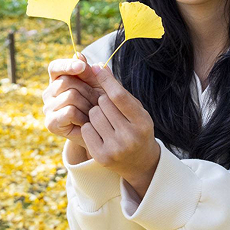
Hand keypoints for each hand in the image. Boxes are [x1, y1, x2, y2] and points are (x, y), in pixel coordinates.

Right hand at [43, 53, 104, 149]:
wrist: (100, 133)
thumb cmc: (99, 105)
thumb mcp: (98, 85)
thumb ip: (90, 70)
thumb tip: (79, 54)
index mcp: (57, 80)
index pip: (55, 67)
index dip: (67, 65)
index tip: (82, 66)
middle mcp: (49, 93)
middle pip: (66, 81)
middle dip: (87, 90)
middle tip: (97, 101)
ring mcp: (48, 108)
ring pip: (70, 96)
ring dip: (88, 104)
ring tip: (94, 113)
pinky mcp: (51, 123)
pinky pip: (69, 111)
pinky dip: (82, 116)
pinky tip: (87, 122)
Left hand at [73, 58, 160, 192]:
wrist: (140, 163)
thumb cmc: (137, 129)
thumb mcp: (136, 110)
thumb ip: (119, 90)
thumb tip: (99, 66)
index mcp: (143, 122)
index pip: (119, 96)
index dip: (106, 80)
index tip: (95, 67)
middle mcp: (130, 137)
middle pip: (103, 104)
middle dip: (102, 101)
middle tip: (108, 108)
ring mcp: (116, 148)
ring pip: (93, 115)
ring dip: (95, 113)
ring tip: (105, 120)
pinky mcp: (102, 157)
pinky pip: (86, 129)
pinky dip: (90, 126)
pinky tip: (99, 132)